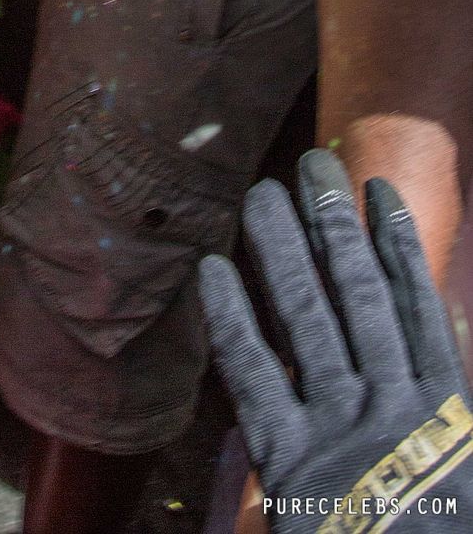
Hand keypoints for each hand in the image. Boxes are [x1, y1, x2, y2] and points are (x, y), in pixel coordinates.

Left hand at [199, 149, 472, 531]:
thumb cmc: (434, 532)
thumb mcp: (452, 470)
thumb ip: (429, 397)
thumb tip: (411, 326)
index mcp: (445, 414)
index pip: (417, 308)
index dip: (398, 247)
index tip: (379, 194)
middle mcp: (393, 407)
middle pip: (359, 294)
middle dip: (335, 225)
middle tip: (314, 164)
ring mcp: (340, 427)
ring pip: (307, 315)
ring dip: (283, 248)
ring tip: (262, 194)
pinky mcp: (287, 457)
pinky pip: (254, 372)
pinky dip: (233, 318)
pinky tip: (213, 270)